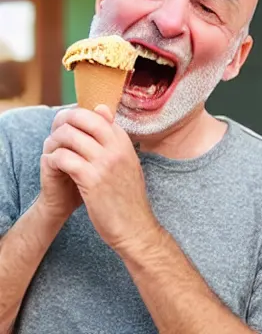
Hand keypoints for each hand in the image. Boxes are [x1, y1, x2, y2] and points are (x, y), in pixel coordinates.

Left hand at [44, 105, 158, 252]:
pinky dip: (53, 160)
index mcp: (125, 143)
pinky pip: (64, 158)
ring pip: (70, 135)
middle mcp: (116, 148)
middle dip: (64, 122)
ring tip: (52, 152)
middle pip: (83, 118)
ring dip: (54, 142)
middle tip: (54, 133)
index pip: (98, 114)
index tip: (68, 126)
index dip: (78, 117)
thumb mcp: (127, 161)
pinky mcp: (91, 180)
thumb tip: (102, 109)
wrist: (135, 226)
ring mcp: (105, 162)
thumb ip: (114, 137)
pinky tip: (54, 167)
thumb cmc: (127, 196)